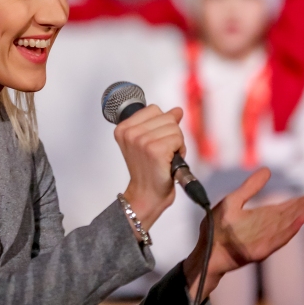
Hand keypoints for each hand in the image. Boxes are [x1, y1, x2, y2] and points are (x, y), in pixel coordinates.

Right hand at [114, 105, 185, 233]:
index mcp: (123, 128)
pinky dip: (180, 151)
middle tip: (162, 151)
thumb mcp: (148, 141)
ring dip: (176, 143)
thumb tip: (177, 111)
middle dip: (171, 134)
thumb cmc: (148, 171)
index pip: (154, 109)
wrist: (147, 195)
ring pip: (174, 128)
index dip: (161, 125)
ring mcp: (141, 141)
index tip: (154, 140)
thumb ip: (160, 123)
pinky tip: (170, 161)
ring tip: (166, 156)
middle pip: (166, 117)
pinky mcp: (155, 150)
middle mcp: (130, 133)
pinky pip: (178, 139)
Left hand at [183, 168, 303, 299]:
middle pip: (297, 211)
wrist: (205, 252)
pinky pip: (278, 239)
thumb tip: (268, 170)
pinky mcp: (259, 251)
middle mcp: (271, 227)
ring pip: (291, 223)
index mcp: (268, 216)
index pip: (294, 204)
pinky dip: (290, 229)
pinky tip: (301, 219)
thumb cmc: (217, 229)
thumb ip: (250, 187)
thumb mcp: (234, 201)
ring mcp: (267, 239)